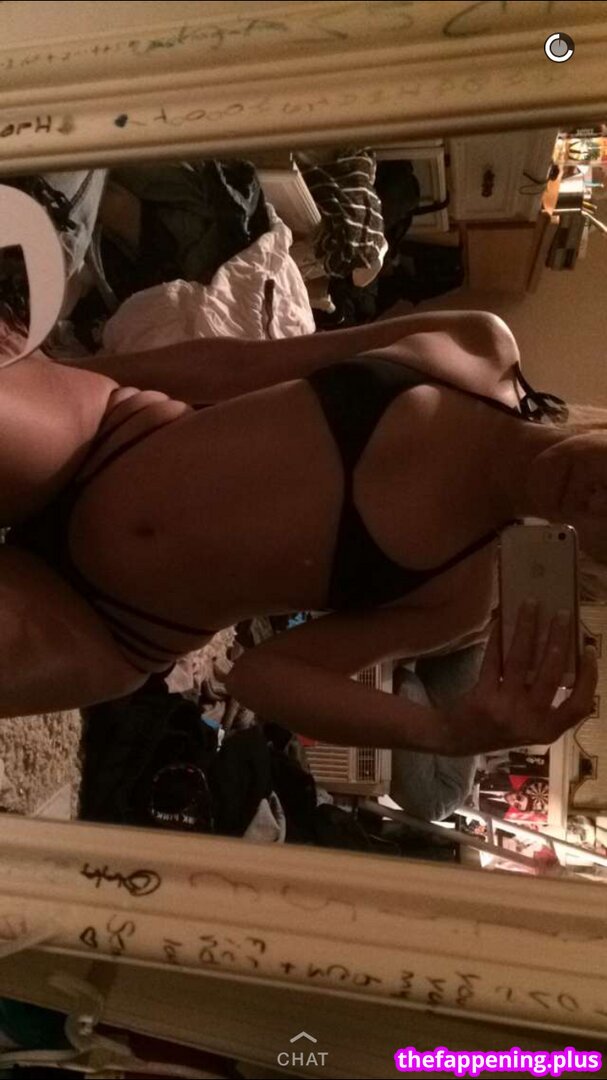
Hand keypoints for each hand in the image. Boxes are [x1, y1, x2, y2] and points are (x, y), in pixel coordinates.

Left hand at [444, 601, 597, 754]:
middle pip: (551, 675)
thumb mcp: (530, 723)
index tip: (590, 650)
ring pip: (519, 662)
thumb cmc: (501, 725)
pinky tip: (500, 620)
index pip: (580, 705)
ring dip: (526, 629)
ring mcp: (505, 710)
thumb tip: (560, 648)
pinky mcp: (482, 699)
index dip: (589, 678)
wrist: (457, 739)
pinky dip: (497, 638)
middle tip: (561, 613)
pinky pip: (493, 661)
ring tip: (530, 605)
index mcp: (548, 730)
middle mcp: (529, 722)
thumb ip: (547, 699)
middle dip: (558, 639)